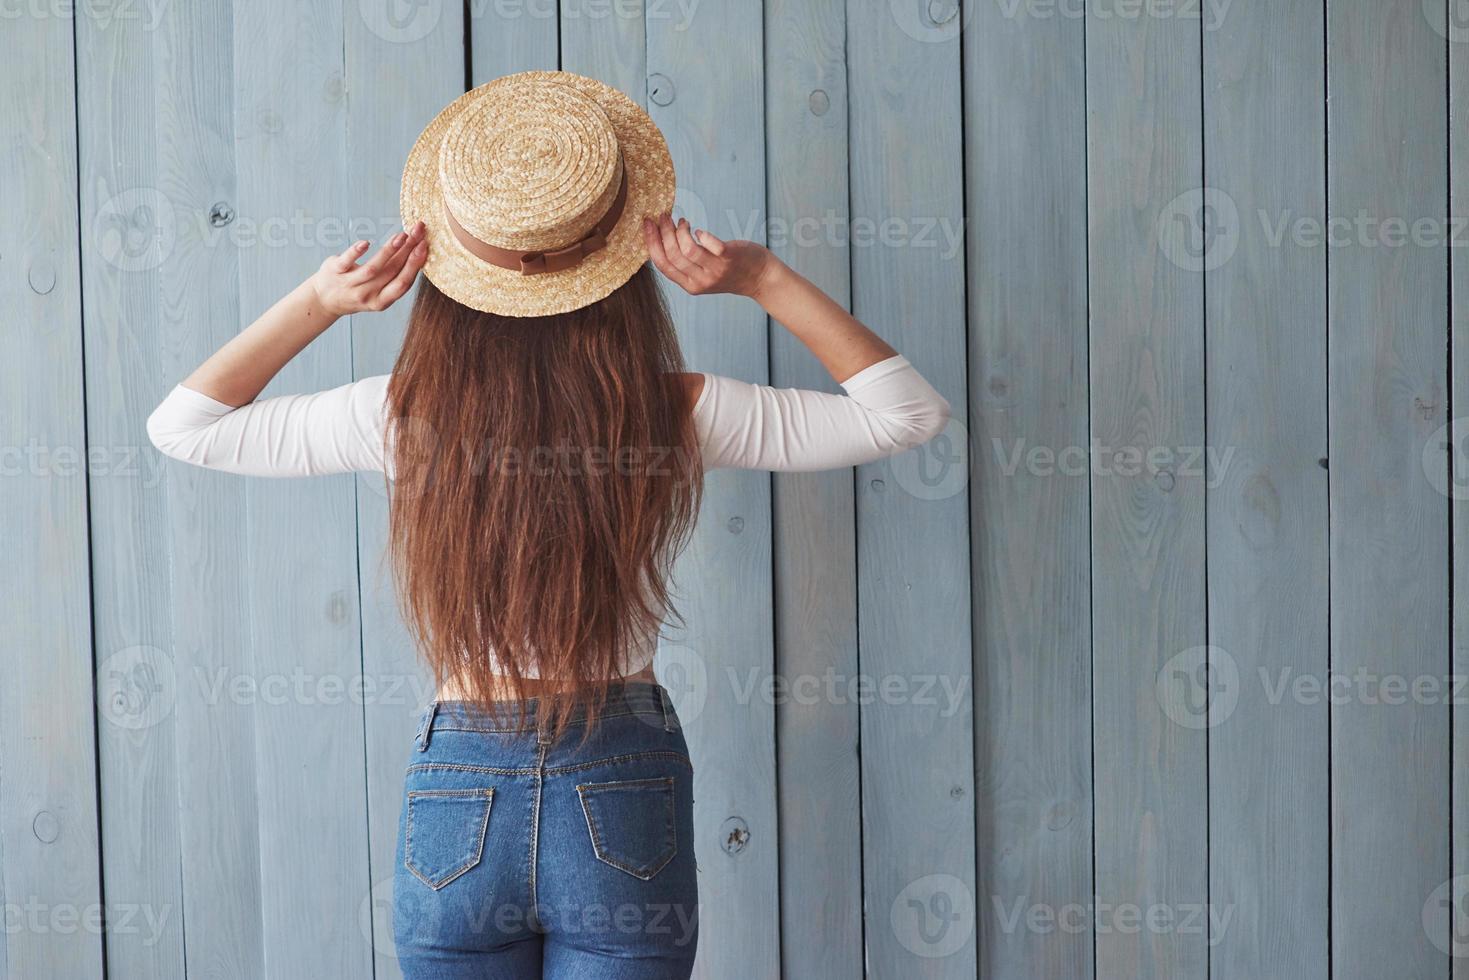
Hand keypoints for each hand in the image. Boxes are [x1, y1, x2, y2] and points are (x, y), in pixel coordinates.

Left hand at [312, 221, 427, 316]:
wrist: (324, 300)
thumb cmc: (356, 291)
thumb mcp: (377, 291)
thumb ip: (393, 274)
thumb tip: (415, 249)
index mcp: (381, 302)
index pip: (403, 283)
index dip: (415, 265)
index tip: (425, 247)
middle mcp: (367, 295)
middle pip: (392, 272)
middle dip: (409, 252)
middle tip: (419, 233)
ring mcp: (349, 284)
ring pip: (373, 268)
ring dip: (389, 251)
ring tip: (402, 235)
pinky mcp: (335, 271)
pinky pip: (346, 262)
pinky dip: (356, 252)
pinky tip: (366, 243)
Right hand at [642, 213, 779, 299]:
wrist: (759, 278)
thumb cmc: (728, 271)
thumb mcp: (703, 274)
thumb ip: (685, 264)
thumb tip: (663, 237)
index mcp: (690, 286)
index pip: (662, 265)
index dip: (651, 243)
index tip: (647, 223)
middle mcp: (701, 280)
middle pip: (672, 255)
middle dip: (664, 232)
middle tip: (663, 215)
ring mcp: (715, 270)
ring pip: (687, 249)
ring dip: (680, 230)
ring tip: (682, 221)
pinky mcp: (728, 258)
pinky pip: (710, 244)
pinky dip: (701, 234)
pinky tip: (699, 231)